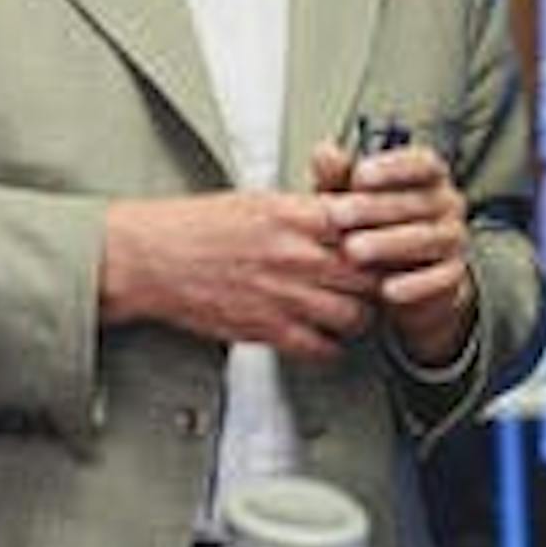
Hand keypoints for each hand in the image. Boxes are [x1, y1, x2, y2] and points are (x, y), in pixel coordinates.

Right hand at [100, 191, 379, 361]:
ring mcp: (285, 295)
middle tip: (380, 280)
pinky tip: (326, 334)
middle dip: (381, 279)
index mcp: (298, 215)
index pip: (370, 226)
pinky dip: (331, 345)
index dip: (388, 237)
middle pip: (372, 274)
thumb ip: (310, 207)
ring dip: (360, 314)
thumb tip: (348, 208)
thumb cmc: (202, 224)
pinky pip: (322, 348)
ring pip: (356, 315)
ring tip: (354, 308)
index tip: (392, 242)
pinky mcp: (267, 330)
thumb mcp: (263, 198)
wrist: (153, 256)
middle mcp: (298, 255)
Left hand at [320, 142, 475, 367]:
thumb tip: (323, 152)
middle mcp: (447, 203)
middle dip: (376, 208)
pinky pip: (442, 278)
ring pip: (431, 238)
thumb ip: (337, 177)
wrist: (397, 278)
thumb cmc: (371, 227)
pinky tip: (386, 290)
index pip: (423, 162)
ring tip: (352, 251)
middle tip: (338, 216)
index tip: (358, 176)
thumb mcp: (350, 200)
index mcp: (428, 177)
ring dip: (391, 244)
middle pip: (420, 200)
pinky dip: (416, 285)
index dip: (392, 167)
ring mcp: (454, 239)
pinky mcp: (454, 274)